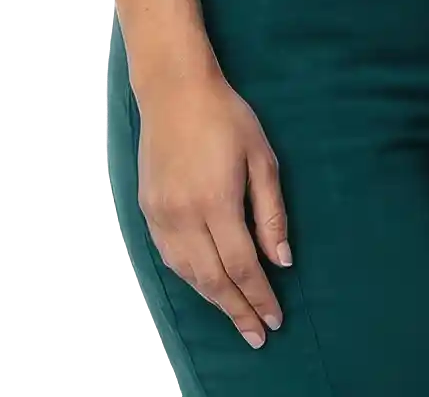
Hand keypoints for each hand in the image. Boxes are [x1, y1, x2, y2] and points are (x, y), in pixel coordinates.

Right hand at [135, 67, 291, 349]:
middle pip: (211, 280)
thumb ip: (271, 213)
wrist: (174, 94)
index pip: (241, 265)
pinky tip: (207, 286)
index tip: (274, 319)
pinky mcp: (146, 212)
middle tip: (258, 334)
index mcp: (216, 203)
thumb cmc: (228, 120)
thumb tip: (281, 259)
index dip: (258, 296)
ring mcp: (160, 217)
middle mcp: (182, 217)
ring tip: (237, 316)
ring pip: (187, 274)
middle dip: (237, 310)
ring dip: (213, 300)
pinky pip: (169, 258)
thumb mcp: (263, 159)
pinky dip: (190, 278)